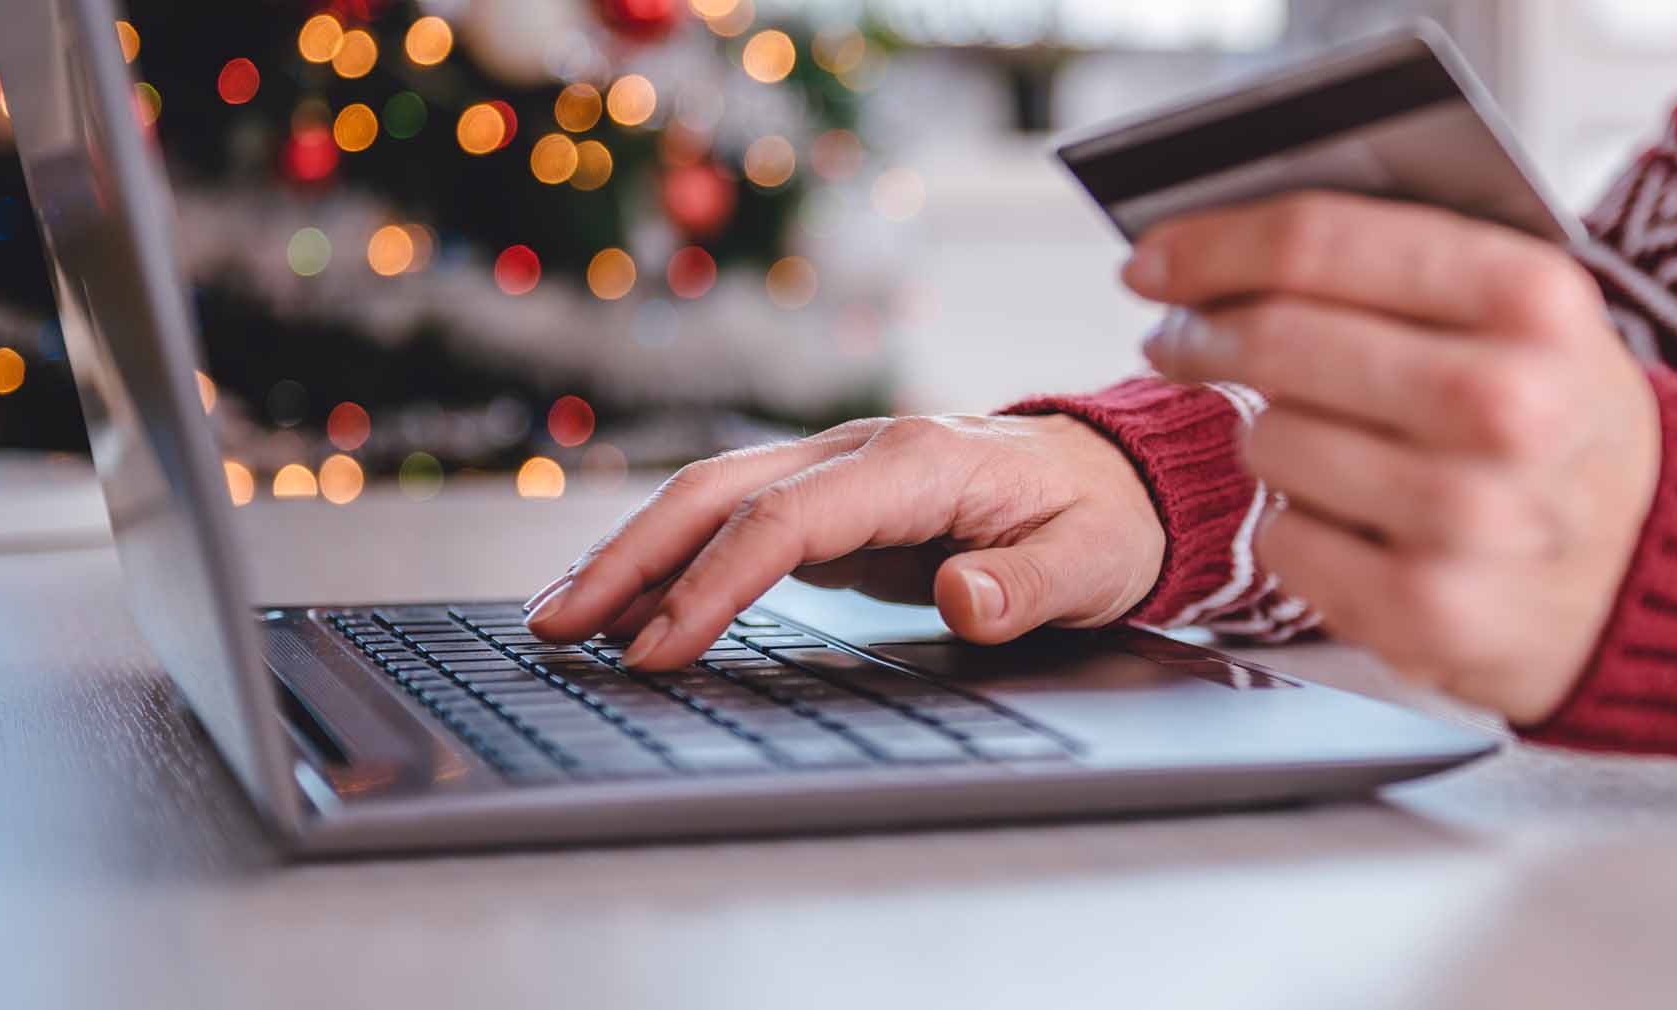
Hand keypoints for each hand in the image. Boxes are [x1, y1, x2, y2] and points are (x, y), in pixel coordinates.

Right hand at [523, 415, 1164, 670]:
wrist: (1119, 478)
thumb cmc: (1103, 521)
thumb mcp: (1091, 564)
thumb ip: (1026, 584)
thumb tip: (963, 596)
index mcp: (919, 462)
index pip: (788, 520)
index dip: (716, 584)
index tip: (659, 647)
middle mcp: (864, 450)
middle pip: (719, 492)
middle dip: (631, 558)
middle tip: (556, 627)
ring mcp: (841, 467)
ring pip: (713, 498)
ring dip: (634, 554)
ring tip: (561, 618)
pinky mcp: (834, 498)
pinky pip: (736, 522)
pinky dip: (675, 558)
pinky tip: (630, 604)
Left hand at [1129, 192, 1660, 725]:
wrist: (1664, 572)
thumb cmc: (1568, 428)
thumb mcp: (1533, 314)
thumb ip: (1403, 265)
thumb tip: (1229, 247)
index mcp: (1531, 300)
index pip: (1319, 244)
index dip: (1211, 245)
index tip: (1155, 260)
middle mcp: (1506, 404)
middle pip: (1276, 342)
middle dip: (1204, 336)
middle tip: (1184, 341)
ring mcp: (1468, 516)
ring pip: (1268, 442)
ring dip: (1267, 437)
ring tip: (1322, 443)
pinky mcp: (1427, 612)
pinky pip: (1282, 542)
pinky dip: (1294, 527)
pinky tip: (1349, 521)